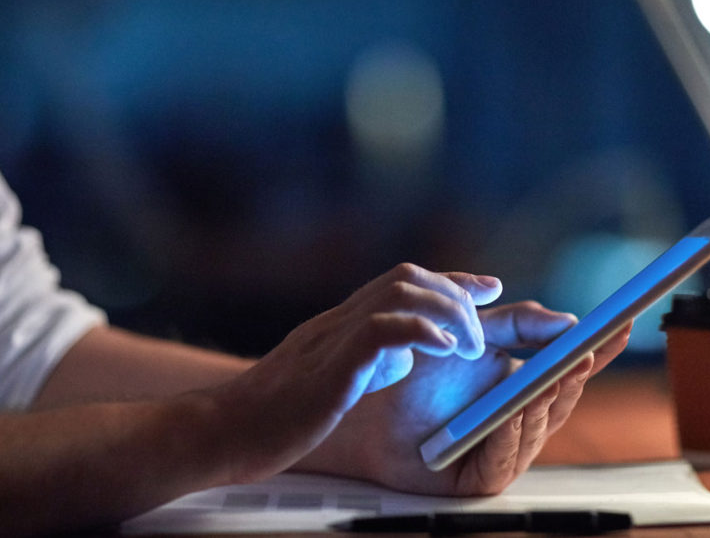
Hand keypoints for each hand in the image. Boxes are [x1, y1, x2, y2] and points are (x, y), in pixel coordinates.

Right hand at [206, 263, 501, 483]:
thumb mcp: (332, 377)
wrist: (223, 432)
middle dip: (455, 294)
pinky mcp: (329, 368)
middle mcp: (339, 320)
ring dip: (446, 312)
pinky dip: (422, 333)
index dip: (450, 280)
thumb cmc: (275, 414)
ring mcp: (332, 339)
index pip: (403, 283)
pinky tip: (445, 350)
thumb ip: (368, 358)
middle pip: (408, 278)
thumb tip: (406, 353)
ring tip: (468, 346)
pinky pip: (380, 331)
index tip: (485, 286)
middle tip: (481, 329)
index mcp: (341, 323)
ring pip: (400, 293)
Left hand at [292, 300, 631, 495]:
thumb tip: (566, 318)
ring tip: (555, 373)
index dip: (598, 349)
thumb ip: (518, 323)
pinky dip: (512, 432)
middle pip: (560, 399)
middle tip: (585, 349)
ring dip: (547, 400)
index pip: (570, 368)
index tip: (621, 325)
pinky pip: (505, 458)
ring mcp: (503, 448)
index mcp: (524, 385)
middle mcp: (520, 419)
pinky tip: (514, 410)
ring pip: (538, 427)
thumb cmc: (416, 372)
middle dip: (575, 374)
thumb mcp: (474, 334)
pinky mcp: (480, 477)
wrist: (366, 402)